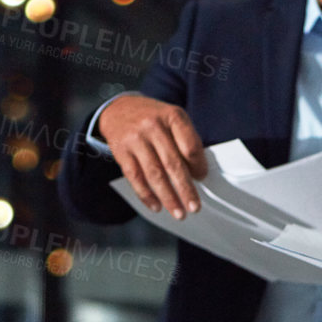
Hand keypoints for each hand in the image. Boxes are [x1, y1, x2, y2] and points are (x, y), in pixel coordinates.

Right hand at [98, 94, 207, 217]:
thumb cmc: (154, 119)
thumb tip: (197, 174)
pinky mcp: (121, 151)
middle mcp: (153, 126)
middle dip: (185, 189)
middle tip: (194, 207)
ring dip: (168, 197)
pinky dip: (146, 195)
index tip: (202, 178)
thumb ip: (186, 141)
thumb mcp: (173, 119)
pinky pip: (135, 177)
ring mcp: (135, 139)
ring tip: (179, 213)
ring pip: (154, 174)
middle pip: (172, 163)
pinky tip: (156, 206)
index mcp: (173, 116)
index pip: (190, 146)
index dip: (198, 165)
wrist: (118, 108)